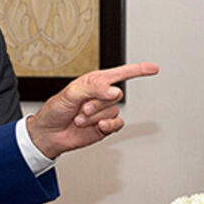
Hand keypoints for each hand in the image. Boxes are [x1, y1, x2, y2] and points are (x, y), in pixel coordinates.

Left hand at [26, 62, 158, 158]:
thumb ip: (94, 88)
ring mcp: (104, 112)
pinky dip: (108, 126)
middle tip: (81, 109)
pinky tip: (98, 127)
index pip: (121, 73)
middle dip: (97, 104)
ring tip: (80, 119)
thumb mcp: (71, 92)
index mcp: (94, 82)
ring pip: (113, 112)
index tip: (153, 68)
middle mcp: (101, 96)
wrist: (49, 134)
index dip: (138, 70)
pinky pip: (117, 124)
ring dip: (95, 117)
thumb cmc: (55, 110)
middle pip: (115, 96)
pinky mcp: (105, 127)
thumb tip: (114, 90)